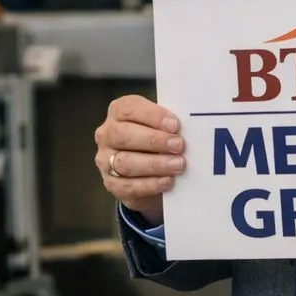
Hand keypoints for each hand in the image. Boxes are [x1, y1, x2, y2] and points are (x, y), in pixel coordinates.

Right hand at [94, 95, 185, 224]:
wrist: (146, 173)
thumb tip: (190, 127)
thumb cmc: (155, 141)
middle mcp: (107, 135)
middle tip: (179, 145)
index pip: (128, 109)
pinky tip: (167, 181)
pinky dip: (150, 184)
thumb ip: (167, 124)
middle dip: (154, 140)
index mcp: (118, 113)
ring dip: (155, 164)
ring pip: (125, 162)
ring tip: (178, 165)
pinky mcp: (111, 184)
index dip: (152, 116)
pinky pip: (128, 185)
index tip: (174, 125)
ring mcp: (105, 161)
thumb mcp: (159, 126)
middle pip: (123, 135)